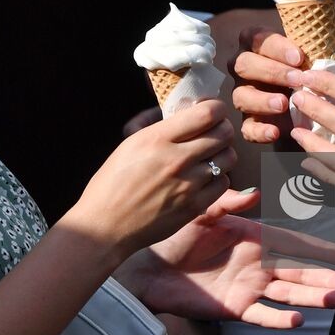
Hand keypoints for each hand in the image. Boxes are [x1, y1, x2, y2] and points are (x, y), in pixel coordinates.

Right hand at [64, 100, 237, 258]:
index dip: (216, 108)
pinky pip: (224, 183)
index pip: (207, 113)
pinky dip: (218, 178)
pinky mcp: (194, 207)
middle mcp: (177, 159)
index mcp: (158, 138)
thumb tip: (163, 108)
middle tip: (214, 132)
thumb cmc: (111, 183)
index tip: (212, 111)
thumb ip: (148, 122)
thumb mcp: (127, 143)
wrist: (106, 225)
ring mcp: (188, 184)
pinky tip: (204, 178)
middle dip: (223, 128)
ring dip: (222, 153)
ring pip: (229, 158)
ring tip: (210, 156)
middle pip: (224, 133)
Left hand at [123, 188, 334, 327]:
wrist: (149, 267)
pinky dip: (280, 319)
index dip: (321, 249)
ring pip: (289, 294)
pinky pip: (263, 316)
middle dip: (327, 279)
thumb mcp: (201, 213)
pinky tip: (298, 319)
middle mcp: (258, 264)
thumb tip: (253, 194)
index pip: (295, 243)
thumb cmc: (174, 235)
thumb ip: (226, 204)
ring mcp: (249, 287)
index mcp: (255, 237)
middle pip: (300, 272)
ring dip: (312, 298)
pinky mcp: (236, 308)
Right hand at [231, 27, 334, 143]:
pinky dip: (258, 130)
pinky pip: (245, 128)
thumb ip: (332, 53)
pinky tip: (275, 131)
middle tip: (296, 80)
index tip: (299, 57)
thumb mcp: (321, 63)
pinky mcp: (248, 123)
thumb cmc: (309, 76)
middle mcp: (246, 69)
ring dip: (261, 100)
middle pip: (243, 64)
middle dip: (270, 71)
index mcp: (260, 47)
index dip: (276, 47)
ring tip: (283, 104)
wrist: (305, 109)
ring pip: (240, 96)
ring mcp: (244, 96)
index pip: (258, 38)